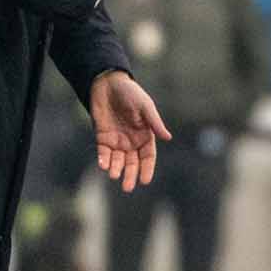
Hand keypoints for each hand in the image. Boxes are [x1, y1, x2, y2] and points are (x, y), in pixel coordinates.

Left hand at [90, 71, 171, 192]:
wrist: (107, 83)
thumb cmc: (130, 93)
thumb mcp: (145, 106)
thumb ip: (154, 122)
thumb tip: (168, 137)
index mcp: (145, 135)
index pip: (148, 156)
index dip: (147, 168)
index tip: (145, 180)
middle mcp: (131, 140)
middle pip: (132, 163)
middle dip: (130, 175)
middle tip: (127, 187)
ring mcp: (116, 140)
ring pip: (117, 160)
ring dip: (116, 169)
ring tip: (114, 175)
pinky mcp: (102, 137)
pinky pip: (103, 152)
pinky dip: (103, 160)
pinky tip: (103, 165)